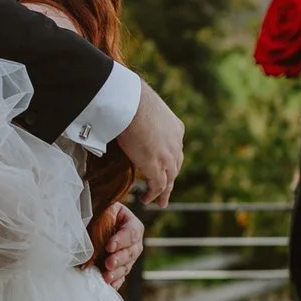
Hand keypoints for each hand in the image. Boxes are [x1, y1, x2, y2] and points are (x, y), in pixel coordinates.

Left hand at [97, 201, 144, 288]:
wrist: (92, 224)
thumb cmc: (98, 215)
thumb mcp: (103, 213)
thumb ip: (105, 221)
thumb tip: (103, 234)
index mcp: (132, 224)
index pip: (130, 233)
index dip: (121, 240)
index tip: (109, 246)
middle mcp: (134, 242)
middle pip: (132, 252)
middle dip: (120, 259)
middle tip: (109, 263)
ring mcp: (129, 256)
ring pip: (127, 266)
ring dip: (117, 272)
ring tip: (107, 277)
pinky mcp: (121, 268)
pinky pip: (121, 277)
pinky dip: (116, 282)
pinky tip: (110, 286)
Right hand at [120, 81, 184, 208]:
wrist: (131, 103)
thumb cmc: (131, 98)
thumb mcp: (143, 108)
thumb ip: (140, 116)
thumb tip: (124, 113)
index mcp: (176, 128)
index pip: (175, 149)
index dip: (171, 161)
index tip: (165, 168)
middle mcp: (176, 144)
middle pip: (176, 167)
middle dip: (171, 179)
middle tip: (166, 190)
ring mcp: (168, 157)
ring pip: (170, 179)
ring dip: (164, 192)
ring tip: (159, 202)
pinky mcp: (157, 167)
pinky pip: (158, 186)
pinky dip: (154, 195)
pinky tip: (147, 200)